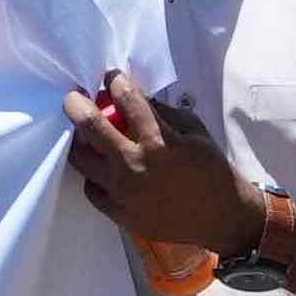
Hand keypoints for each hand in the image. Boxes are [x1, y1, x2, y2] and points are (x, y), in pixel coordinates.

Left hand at [72, 74, 262, 264]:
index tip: (110, 77)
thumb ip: (161, 112)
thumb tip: (132, 96)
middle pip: (89, 126)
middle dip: (76, 104)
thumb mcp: (194, 130)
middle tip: (74, 98)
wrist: (222, 218)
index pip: (126, 99)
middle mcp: (134, 166)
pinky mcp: (119, 214)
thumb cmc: (211, 169)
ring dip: (80, 141)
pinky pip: (91, 188)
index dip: (115, 81)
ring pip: (81, 159)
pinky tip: (103, 168)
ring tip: (86, 135)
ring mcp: (123, 193)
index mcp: (158, 141)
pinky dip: (94, 175)